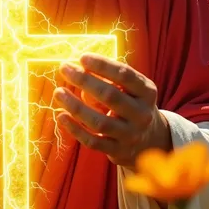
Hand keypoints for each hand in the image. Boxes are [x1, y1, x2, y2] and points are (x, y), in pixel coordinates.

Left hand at [52, 54, 171, 168]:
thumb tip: (79, 70)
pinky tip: (61, 116)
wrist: (149, 140)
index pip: (125, 75)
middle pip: (110, 96)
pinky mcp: (118, 151)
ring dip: (75, 107)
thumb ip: (109, 79)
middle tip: (65, 68)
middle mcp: (141, 114)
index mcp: (147, 92)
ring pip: (100, 122)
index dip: (103, 65)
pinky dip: (75, 129)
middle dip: (85, 80)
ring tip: (58, 92)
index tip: (82, 58)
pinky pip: (93, 141)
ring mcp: (130, 135)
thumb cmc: (131, 104)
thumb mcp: (130, 90)